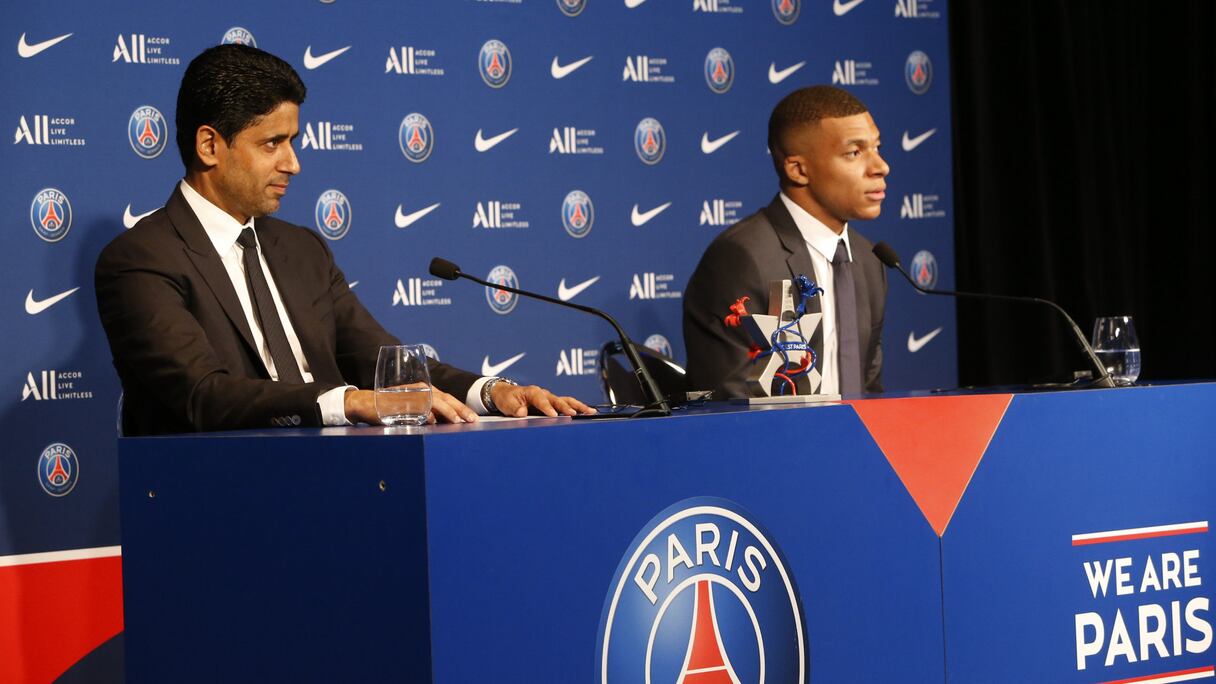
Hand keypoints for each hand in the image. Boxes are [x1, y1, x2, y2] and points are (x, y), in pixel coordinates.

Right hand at [344, 387, 478, 424]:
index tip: (472, 417)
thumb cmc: (391, 406)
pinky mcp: (400, 403)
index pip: (446, 397)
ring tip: (458, 421)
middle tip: (472, 420)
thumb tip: (442, 422)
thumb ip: (427, 411)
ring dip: (447, 412)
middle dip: (460, 409)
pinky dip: (426, 415)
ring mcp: (410, 396)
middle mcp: (420, 389)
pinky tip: (434, 422)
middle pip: (444, 398)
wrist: (366, 402)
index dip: (460, 407)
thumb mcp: (412, 406)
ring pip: (434, 402)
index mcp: (424, 389)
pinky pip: (416, 408)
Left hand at [490, 383, 596, 417]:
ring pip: (566, 400)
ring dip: (578, 406)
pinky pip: (567, 404)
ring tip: (590, 411)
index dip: (547, 408)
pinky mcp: (553, 403)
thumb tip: (522, 412)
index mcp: (532, 391)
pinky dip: (577, 408)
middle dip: (566, 407)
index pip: (541, 400)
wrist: (506, 394)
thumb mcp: (506, 403)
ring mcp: (550, 398)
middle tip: (574, 414)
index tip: (553, 415)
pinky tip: (588, 412)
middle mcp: (543, 393)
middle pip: (557, 400)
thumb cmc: (506, 398)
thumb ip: (514, 408)